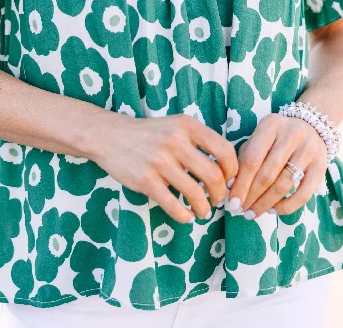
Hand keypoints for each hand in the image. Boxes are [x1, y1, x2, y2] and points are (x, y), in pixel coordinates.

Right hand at [90, 112, 237, 223]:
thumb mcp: (176, 126)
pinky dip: (184, 216)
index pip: (224, 149)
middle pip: (213, 176)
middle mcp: (175, 141)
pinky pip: (173, 206)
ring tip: (202, 211)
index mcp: (187, 125)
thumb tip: (226, 172)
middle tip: (218, 200)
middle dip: (220, 194)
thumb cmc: (150, 134)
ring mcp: (159, 161)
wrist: (110, 136)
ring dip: (204, 209)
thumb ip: (199, 142)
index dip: (232, 170)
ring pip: (195, 194)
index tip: (229, 181)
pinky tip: (186, 215)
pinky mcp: (145, 180)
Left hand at [227, 113, 327, 217]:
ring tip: (253, 213)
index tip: (231, 201)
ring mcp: (308, 150)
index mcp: (271, 125)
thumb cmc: (277, 136)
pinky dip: (287, 206)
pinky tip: (273, 210)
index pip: (252, 159)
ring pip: (284, 185)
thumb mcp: (261, 136)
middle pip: (267, 174)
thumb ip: (246, 156)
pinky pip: (303, 194)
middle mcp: (291, 135)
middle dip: (251, 196)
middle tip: (240, 211)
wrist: (313, 125)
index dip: (241, 183)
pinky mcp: (321, 166)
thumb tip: (232, 186)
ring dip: (265, 203)